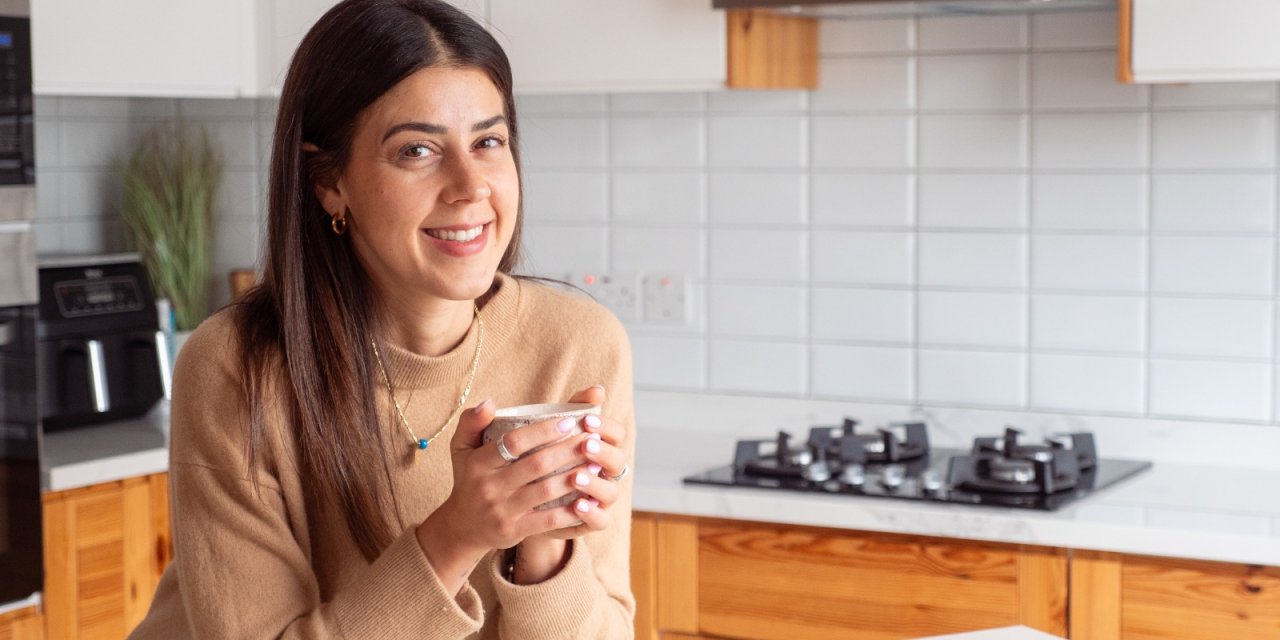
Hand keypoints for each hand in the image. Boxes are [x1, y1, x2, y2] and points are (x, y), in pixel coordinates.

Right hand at [415, 397, 600, 591]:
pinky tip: (589, 499)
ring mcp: (502, 511)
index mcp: (479, 462)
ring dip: (575, 477)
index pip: (514, 442)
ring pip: (546, 491)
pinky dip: (570, 510)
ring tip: (596, 465)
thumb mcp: (461, 448)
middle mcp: (489, 487)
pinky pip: (548, 519)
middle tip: (592, 440)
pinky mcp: (514, 531)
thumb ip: (471, 422)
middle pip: (536, 465)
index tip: (569, 421)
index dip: (543, 431)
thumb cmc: (470, 479)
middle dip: (568, 451)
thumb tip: (488, 402)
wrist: (463, 526)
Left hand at [531, 385, 628, 540]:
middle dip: (603, 452)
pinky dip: (592, 514)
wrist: (521, 499)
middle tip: (585, 445)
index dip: (606, 426)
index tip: (587, 420)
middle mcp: (604, 472)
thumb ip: (571, 409)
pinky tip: (577, 506)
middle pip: (618, 461)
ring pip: (611, 491)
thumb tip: (597, 389)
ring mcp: (599, 498)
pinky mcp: (589, 520)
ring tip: (576, 477)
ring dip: (596, 484)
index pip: (616, 433)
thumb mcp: (548, 433)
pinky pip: (601, 520)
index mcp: (600, 447)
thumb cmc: (538, 459)